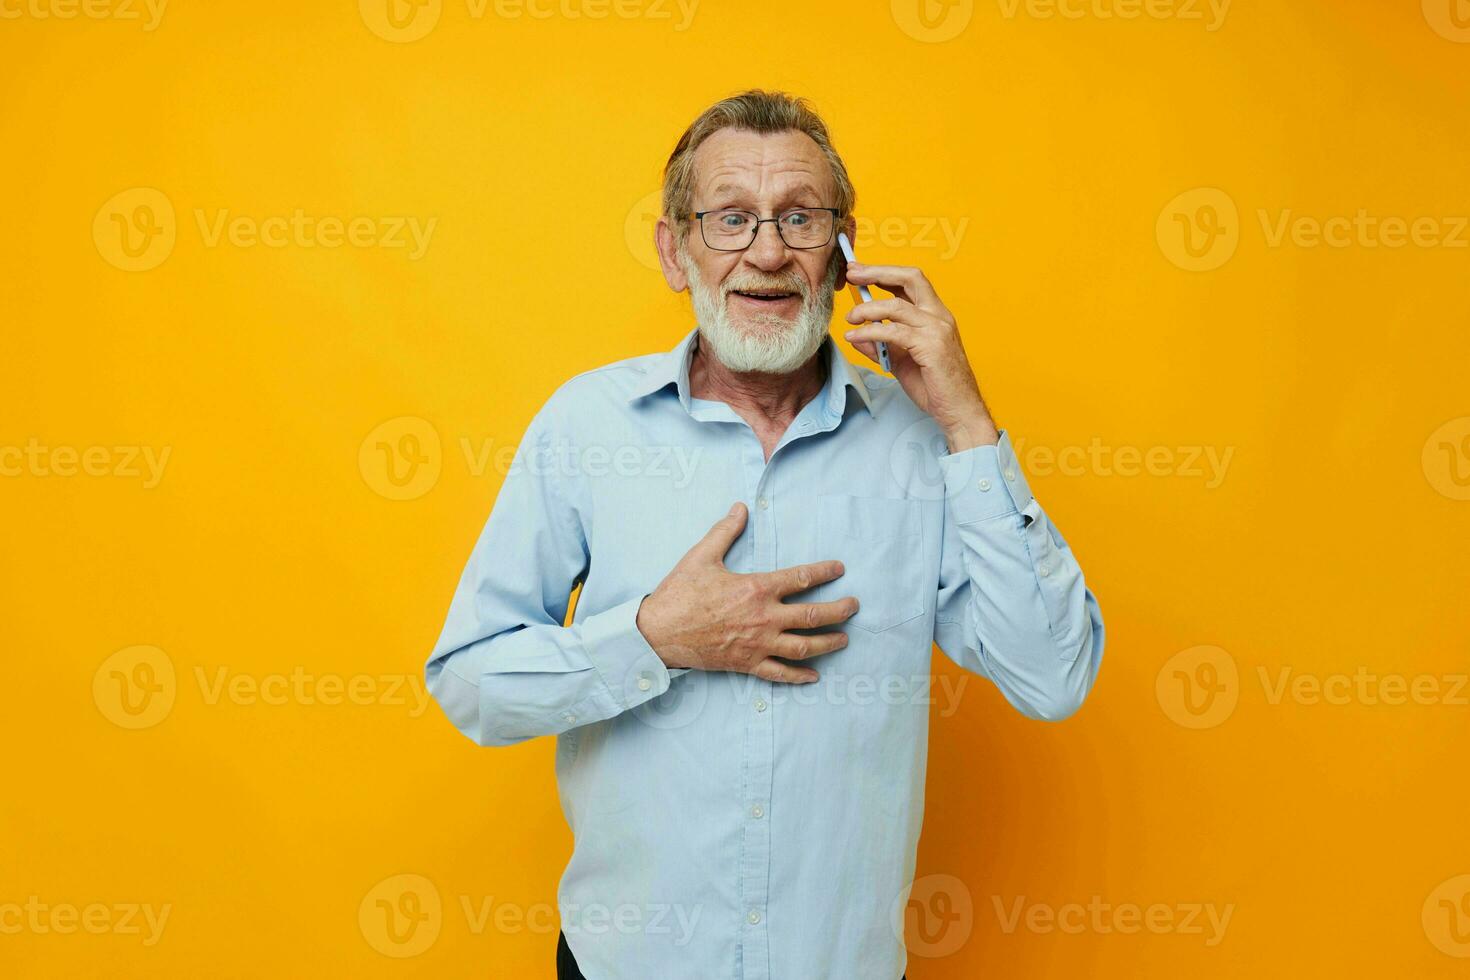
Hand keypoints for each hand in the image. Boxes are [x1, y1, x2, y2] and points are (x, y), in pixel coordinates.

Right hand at [635, 502, 857, 683]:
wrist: (659, 632)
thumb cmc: (680, 593)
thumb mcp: (702, 555)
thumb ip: (725, 531)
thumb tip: (740, 507)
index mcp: (756, 588)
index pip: (801, 579)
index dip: (824, 572)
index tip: (839, 569)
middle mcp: (764, 618)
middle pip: (813, 616)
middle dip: (839, 611)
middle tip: (855, 606)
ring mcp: (757, 644)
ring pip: (804, 647)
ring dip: (828, 643)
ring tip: (844, 639)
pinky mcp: (746, 664)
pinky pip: (779, 673)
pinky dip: (799, 675)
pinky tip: (814, 675)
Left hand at [841, 262, 999, 451]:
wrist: (959, 410)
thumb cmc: (935, 386)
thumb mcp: (901, 361)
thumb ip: (881, 345)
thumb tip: (857, 335)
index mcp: (936, 315)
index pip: (911, 282)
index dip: (884, 273)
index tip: (859, 271)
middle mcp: (939, 316)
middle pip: (910, 278)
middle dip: (877, 272)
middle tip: (852, 273)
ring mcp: (937, 329)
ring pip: (897, 306)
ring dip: (868, 308)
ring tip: (850, 317)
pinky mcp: (931, 346)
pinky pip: (894, 332)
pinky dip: (870, 331)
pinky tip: (856, 336)